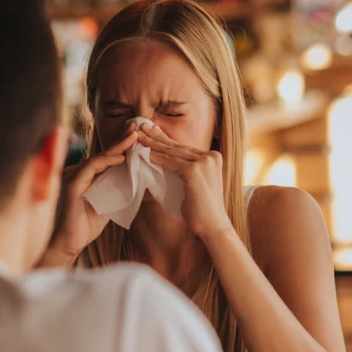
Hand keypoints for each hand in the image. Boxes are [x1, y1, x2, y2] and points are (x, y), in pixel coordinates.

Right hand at [46, 125, 138, 263]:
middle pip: (103, 153)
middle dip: (121, 139)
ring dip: (117, 148)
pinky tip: (120, 159)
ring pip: (98, 158)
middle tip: (137, 126)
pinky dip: (105, 162)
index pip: (106, 158)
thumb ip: (116, 188)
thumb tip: (137, 175)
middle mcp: (78, 172)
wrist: (68, 244)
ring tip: (134, 138)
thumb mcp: (107, 202)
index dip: (122, 145)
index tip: (137, 134)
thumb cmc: (85, 225)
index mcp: (86, 176)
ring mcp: (73, 177)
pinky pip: (90, 169)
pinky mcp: (72, 186)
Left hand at [137, 123, 233, 238]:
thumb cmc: (202, 210)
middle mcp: (210, 156)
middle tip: (141, 125)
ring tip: (138, 137)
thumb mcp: (194, 184)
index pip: (183, 147)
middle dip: (157, 136)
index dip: (166, 138)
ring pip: (172, 152)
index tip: (152, 132)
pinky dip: (157, 158)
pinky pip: (171, 162)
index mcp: (212, 157)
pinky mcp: (194, 171)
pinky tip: (145, 154)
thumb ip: (184, 171)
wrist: (213, 226)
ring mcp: (204, 162)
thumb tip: (163, 162)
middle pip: (177, 146)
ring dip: (153, 144)